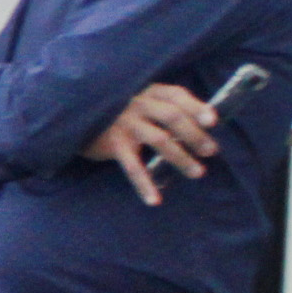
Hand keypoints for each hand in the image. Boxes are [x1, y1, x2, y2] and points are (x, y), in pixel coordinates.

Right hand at [83, 83, 220, 205]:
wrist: (79, 120)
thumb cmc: (119, 114)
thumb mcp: (142, 103)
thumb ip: (165, 110)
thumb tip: (202, 127)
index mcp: (148, 92)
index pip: (176, 95)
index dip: (196, 107)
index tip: (212, 121)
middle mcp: (137, 104)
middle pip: (172, 116)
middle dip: (195, 135)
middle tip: (210, 151)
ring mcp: (125, 123)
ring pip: (159, 140)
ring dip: (181, 158)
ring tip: (197, 172)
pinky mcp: (114, 144)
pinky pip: (133, 166)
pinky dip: (144, 184)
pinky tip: (155, 200)